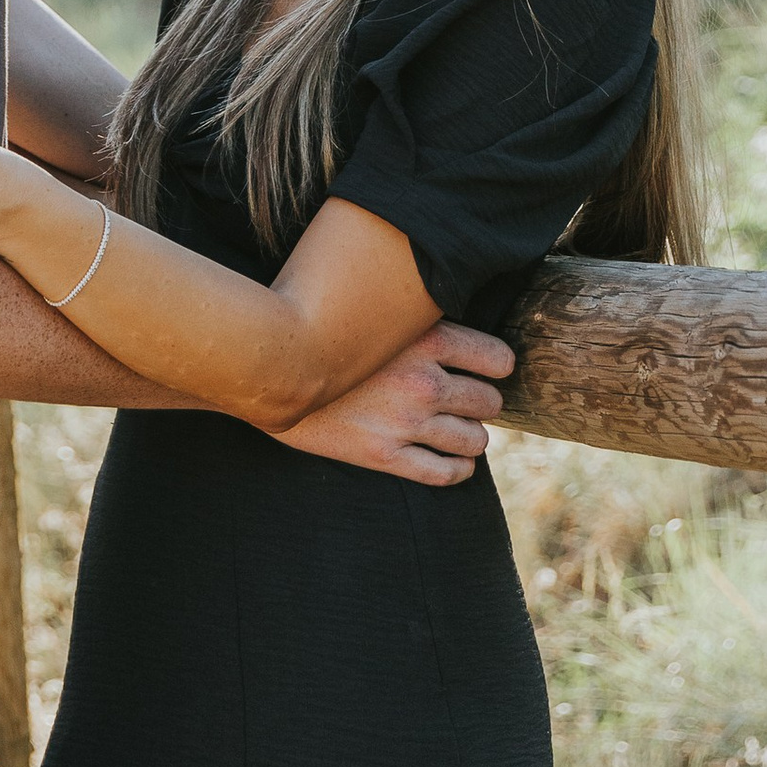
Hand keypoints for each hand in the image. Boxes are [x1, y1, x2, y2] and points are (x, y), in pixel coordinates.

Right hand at [268, 321, 512, 487]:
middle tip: (467, 400)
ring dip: (470, 436)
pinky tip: (453, 461)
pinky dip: (457, 469)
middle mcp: (424, 382)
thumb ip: (410, 306)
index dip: (496, 365)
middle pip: (489, 402)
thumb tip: (436, 293)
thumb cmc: (317, 323)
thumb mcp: (372, 301)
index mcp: (426, 337)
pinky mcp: (384, 455)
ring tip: (459, 430)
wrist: (268, 369)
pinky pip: (444, 473)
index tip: (488, 368)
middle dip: (481, 402)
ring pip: (473, 441)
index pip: (497, 358)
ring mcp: (405, 423)